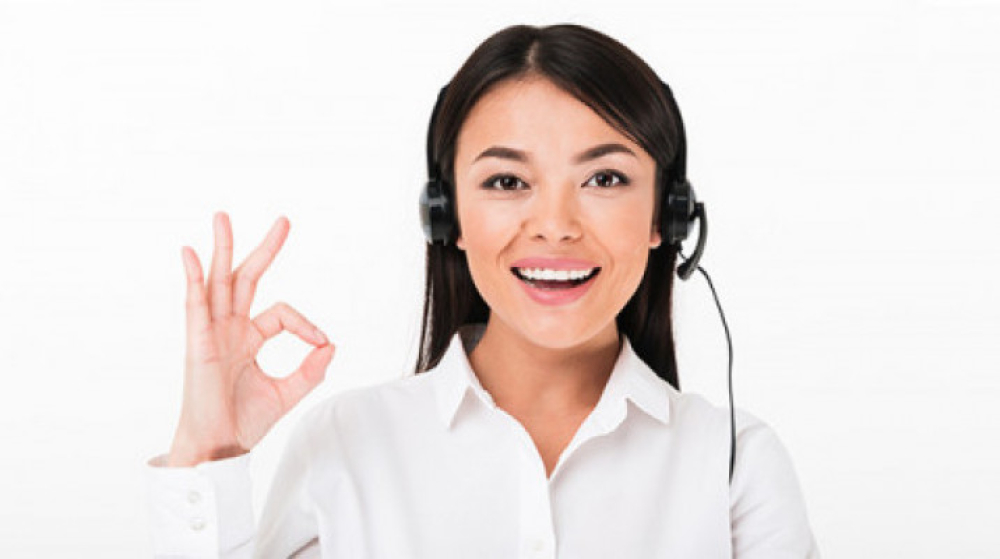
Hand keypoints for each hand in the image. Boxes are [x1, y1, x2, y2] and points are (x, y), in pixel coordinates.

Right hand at [167, 212, 334, 466]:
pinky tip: (190, 254)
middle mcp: (229, 329)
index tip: (322, 343)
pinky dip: (192, 278)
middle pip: (246, 279)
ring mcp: (212, 333)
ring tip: (223, 217)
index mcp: (249, 338)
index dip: (306, 324)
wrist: (220, 448)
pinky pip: (194, 305)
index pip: (281, 312)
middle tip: (284, 221)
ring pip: (218, 282)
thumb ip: (311, 370)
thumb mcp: (288, 392)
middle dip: (264, 249)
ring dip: (222, 249)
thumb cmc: (243, 422)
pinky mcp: (198, 344)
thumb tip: (331, 345)